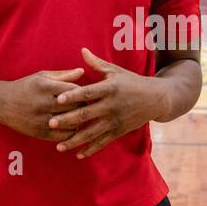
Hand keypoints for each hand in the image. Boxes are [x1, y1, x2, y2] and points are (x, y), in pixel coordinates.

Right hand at [0, 68, 84, 140]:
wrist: (1, 103)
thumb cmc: (25, 87)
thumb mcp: (42, 77)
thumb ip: (63, 75)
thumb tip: (82, 71)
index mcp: (45, 87)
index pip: (74, 90)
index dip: (82, 92)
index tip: (83, 94)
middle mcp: (43, 103)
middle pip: (75, 106)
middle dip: (82, 106)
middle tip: (84, 106)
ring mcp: (41, 120)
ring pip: (71, 123)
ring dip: (77, 120)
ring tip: (78, 116)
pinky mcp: (39, 133)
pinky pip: (63, 135)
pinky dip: (70, 132)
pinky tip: (69, 126)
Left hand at [46, 48, 168, 158]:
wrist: (156, 99)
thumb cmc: (132, 82)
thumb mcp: (116, 71)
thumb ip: (97, 64)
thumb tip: (82, 50)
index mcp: (109, 88)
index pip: (88, 93)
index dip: (73, 96)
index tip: (58, 99)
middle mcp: (111, 106)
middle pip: (86, 114)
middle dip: (68, 120)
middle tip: (50, 124)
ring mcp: (115, 120)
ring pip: (92, 133)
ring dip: (75, 140)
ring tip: (59, 146)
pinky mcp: (119, 131)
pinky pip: (103, 142)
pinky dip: (91, 149)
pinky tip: (78, 154)